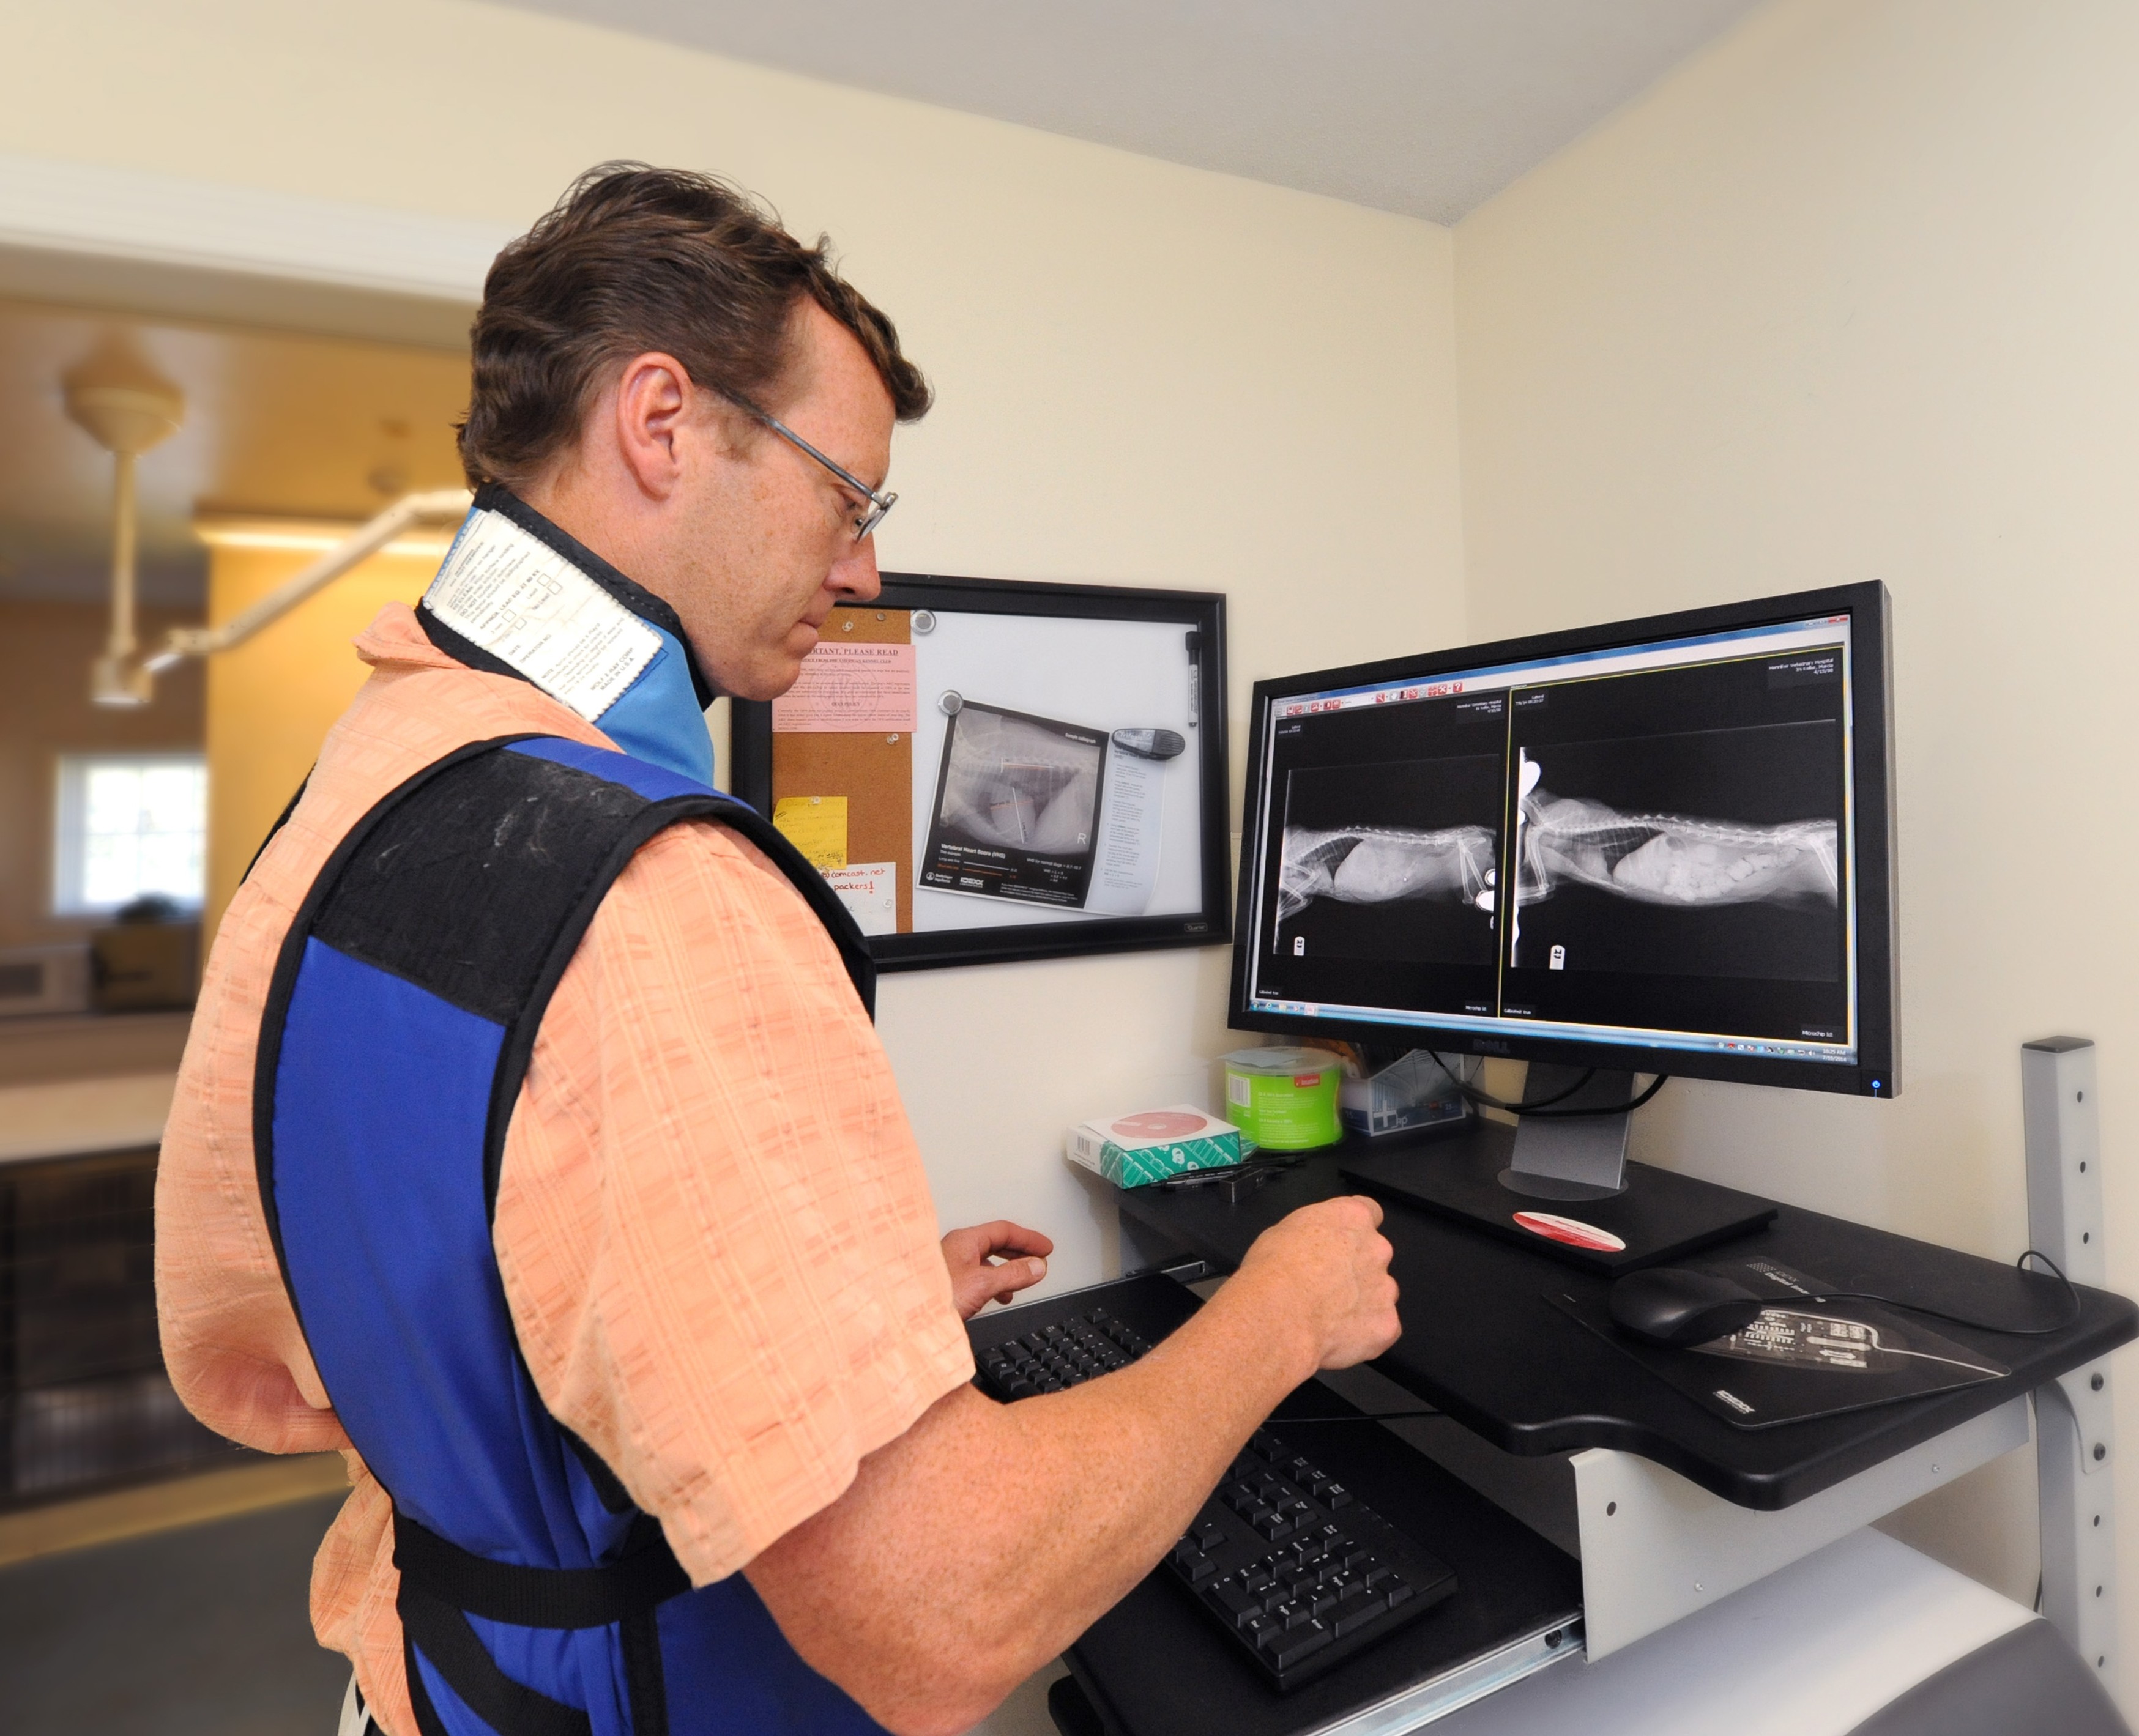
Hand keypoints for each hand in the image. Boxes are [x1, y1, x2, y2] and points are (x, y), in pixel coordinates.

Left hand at [941, 1221, 1054, 1319]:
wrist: (907, 1320)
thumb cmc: (934, 1298)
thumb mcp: (983, 1284)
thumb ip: (1013, 1274)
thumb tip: (1037, 1266)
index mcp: (964, 1240)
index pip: (1004, 1230)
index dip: (1028, 1238)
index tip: (1046, 1248)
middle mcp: (956, 1249)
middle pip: (995, 1243)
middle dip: (1020, 1252)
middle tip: (1039, 1259)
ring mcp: (951, 1266)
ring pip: (987, 1261)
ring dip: (1008, 1269)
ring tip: (1023, 1280)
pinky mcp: (948, 1284)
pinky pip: (978, 1276)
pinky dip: (995, 1283)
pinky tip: (998, 1296)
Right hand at [1233, 1195, 1399, 1370]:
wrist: (1279, 1314)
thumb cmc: (1273, 1270)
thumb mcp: (1283, 1231)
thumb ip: (1313, 1235)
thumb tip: (1312, 1249)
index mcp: (1353, 1218)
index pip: (1370, 1213)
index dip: (1355, 1230)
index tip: (1342, 1243)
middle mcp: (1377, 1249)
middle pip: (1375, 1256)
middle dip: (1357, 1269)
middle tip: (1327, 1286)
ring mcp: (1386, 1288)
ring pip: (1380, 1293)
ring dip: (1362, 1302)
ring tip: (1329, 1317)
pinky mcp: (1387, 1324)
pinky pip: (1382, 1328)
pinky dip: (1365, 1334)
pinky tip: (1338, 1336)